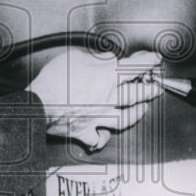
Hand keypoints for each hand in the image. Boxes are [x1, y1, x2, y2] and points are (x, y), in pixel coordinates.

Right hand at [27, 49, 163, 150]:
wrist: (37, 104)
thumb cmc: (53, 80)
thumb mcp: (74, 57)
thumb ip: (94, 58)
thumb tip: (107, 59)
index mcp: (106, 76)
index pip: (135, 67)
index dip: (148, 62)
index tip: (154, 60)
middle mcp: (107, 98)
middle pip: (138, 94)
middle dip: (151, 89)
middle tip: (157, 86)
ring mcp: (99, 117)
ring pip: (126, 118)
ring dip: (137, 113)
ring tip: (143, 108)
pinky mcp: (87, 131)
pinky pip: (99, 139)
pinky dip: (103, 138)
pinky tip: (106, 136)